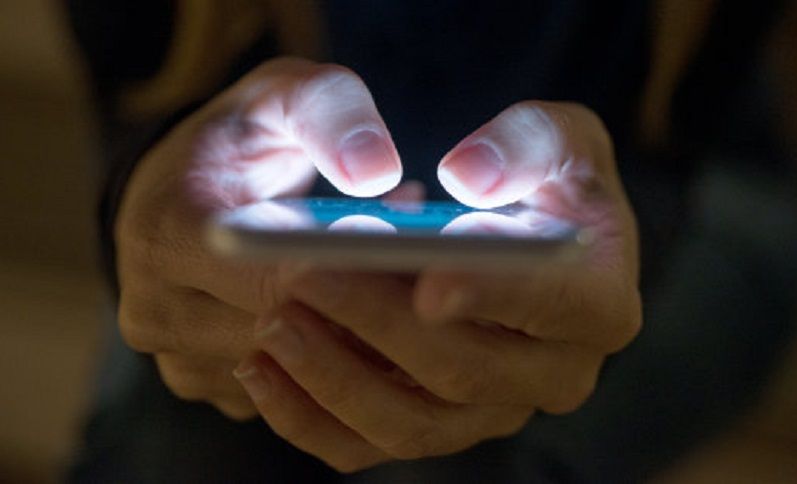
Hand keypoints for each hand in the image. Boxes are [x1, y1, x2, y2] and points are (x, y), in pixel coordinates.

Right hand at [114, 58, 402, 418]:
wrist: (186, 186)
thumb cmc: (245, 136)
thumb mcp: (286, 95)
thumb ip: (335, 116)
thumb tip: (378, 176)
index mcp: (165, 233)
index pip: (270, 280)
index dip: (348, 275)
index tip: (410, 257)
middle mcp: (155, 309)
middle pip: (288, 336)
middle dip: (363, 310)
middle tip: (425, 275)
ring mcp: (177, 358)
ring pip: (295, 374)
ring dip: (354, 338)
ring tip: (391, 285)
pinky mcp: (207, 384)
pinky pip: (289, 393)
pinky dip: (335, 360)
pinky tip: (359, 315)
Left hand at [233, 101, 641, 470]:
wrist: (517, 233)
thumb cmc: (540, 177)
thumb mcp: (554, 135)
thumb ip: (526, 144)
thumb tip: (470, 180)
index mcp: (599, 302)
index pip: (556, 306)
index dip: (493, 294)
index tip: (426, 277)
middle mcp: (554, 374)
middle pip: (465, 369)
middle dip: (378, 322)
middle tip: (304, 272)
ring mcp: (492, 411)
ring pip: (410, 422)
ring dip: (333, 375)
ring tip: (271, 318)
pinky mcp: (436, 426)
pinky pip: (366, 445)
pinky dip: (307, 415)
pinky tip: (260, 365)